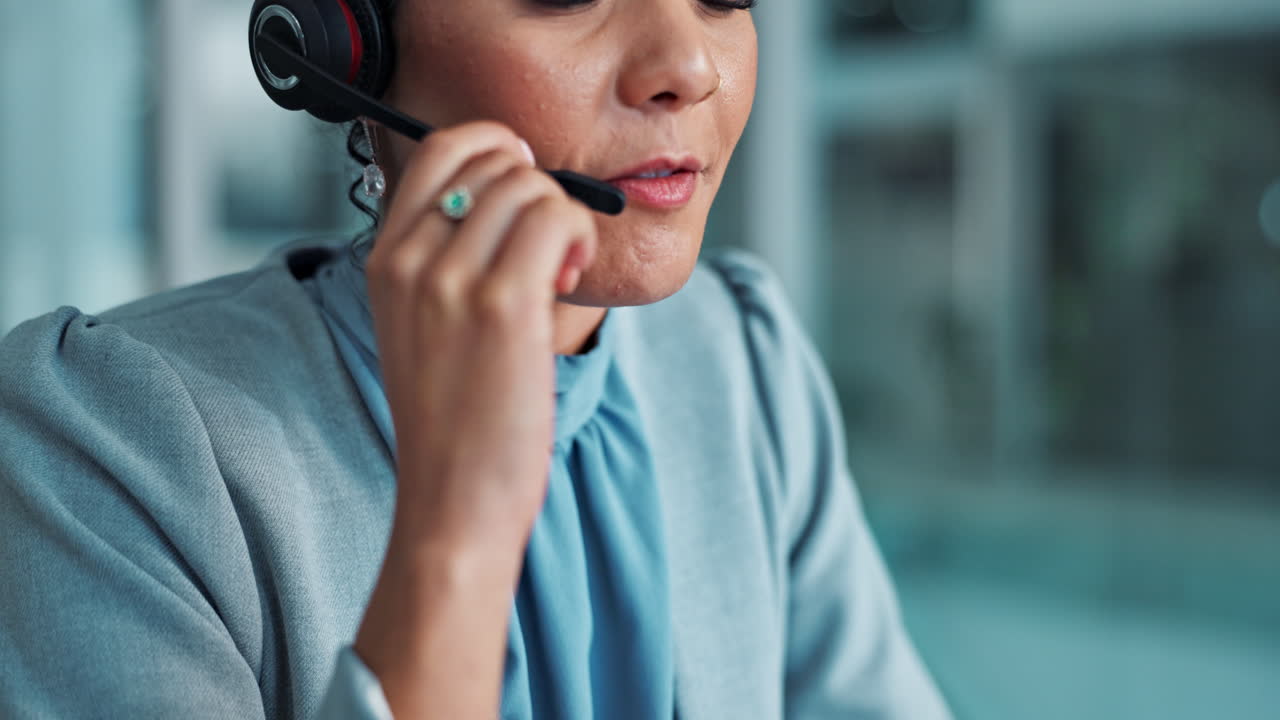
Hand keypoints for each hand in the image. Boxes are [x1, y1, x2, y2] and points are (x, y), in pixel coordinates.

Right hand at [365, 120, 597, 561]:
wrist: (451, 503)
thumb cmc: (453, 424)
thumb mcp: (422, 329)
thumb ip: (445, 261)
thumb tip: (513, 196)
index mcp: (386, 260)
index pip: (442, 147)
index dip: (500, 153)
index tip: (527, 196)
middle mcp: (410, 260)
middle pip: (496, 160)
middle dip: (540, 195)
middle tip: (547, 254)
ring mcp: (452, 280)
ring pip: (532, 186)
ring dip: (564, 222)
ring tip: (560, 275)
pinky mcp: (504, 305)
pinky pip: (558, 219)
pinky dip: (579, 241)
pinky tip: (569, 283)